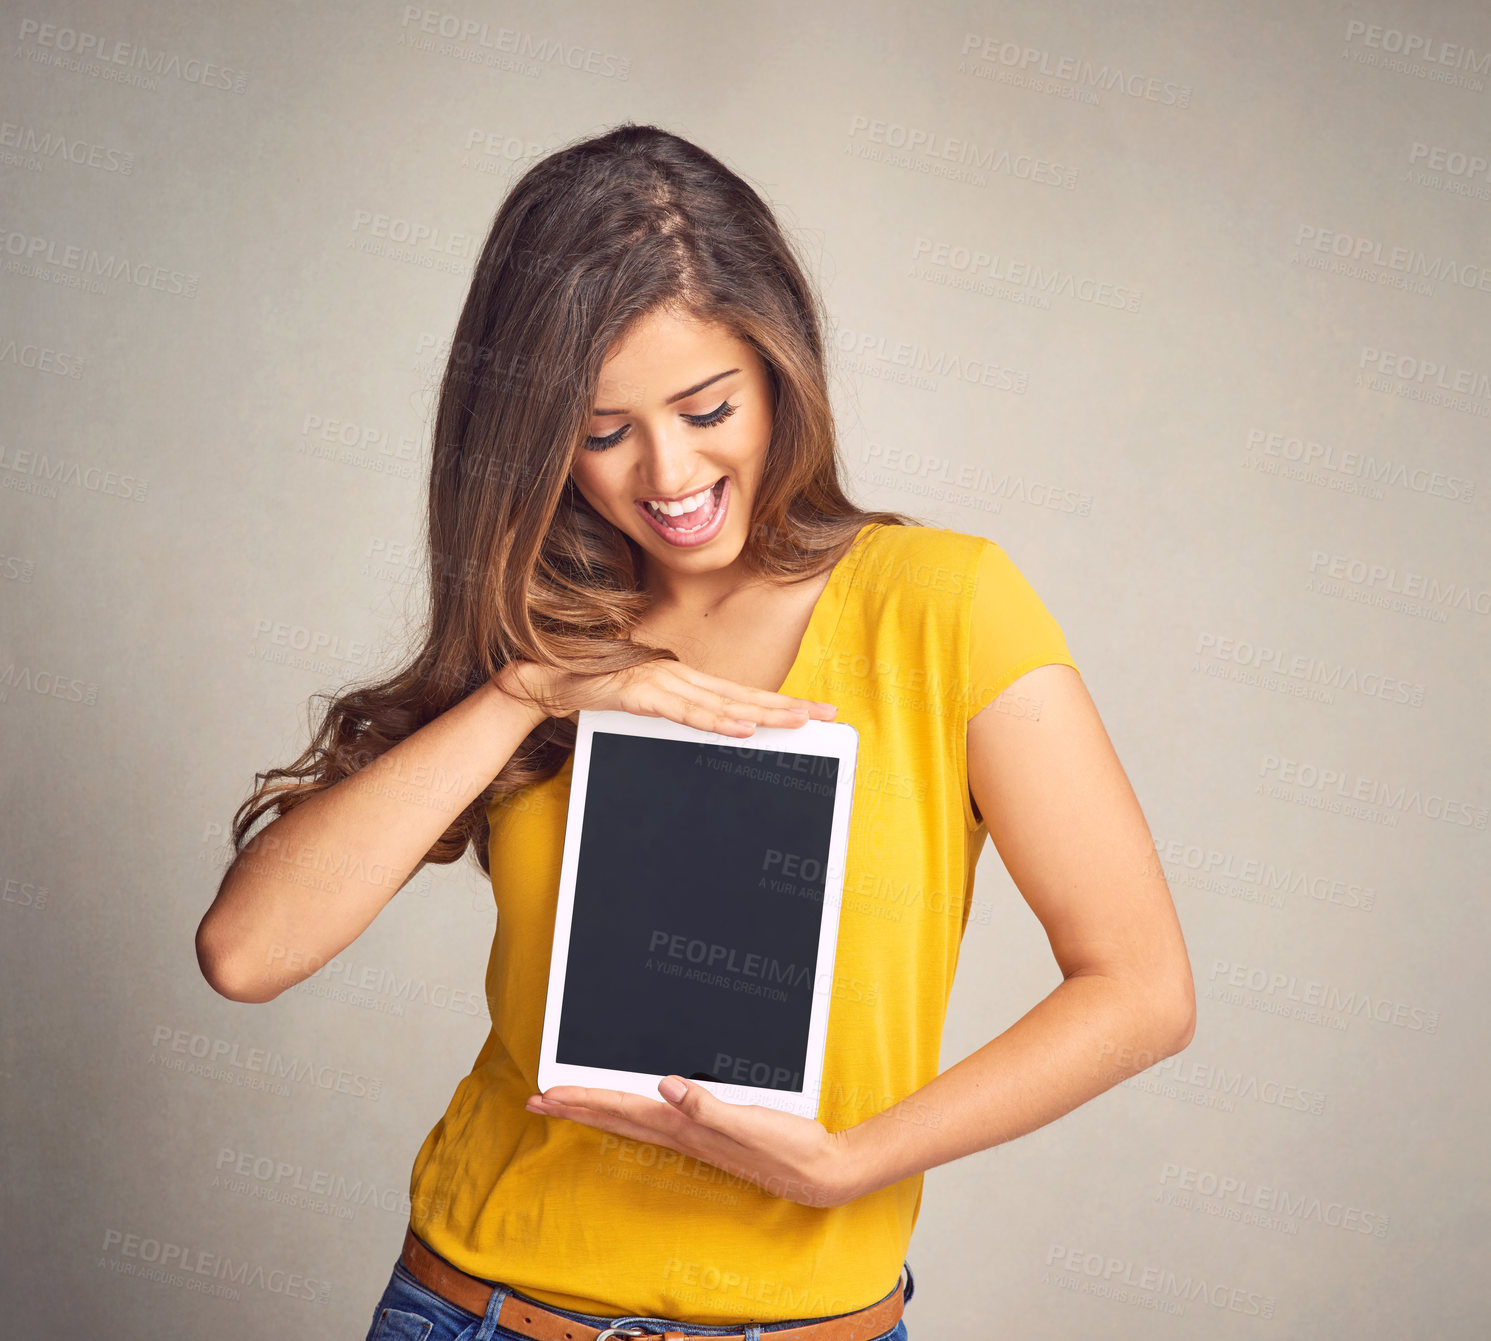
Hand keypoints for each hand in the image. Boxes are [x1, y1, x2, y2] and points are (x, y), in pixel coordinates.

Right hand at [501, 657, 836, 739]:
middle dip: (788, 706)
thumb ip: (670, 709)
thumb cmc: (590, 690)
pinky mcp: (641, 692)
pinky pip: (687, 711)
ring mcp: (661, 680)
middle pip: (744, 694)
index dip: (778, 701)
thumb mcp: (640, 702)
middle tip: (827, 714)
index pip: (740, 693)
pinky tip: (744, 727)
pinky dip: (717, 720)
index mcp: (681, 678)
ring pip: (724, 702)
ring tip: (798, 723)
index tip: (811, 710)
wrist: (545, 679)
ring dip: (764, 714)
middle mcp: (678, 674)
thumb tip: (700, 722)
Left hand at [524, 1075, 860, 1207]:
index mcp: (684, 1128)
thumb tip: (663, 1086)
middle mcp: (682, 1134)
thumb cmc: (786, 1148)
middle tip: (537, 1100)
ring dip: (597, 1109)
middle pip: (615, 1117)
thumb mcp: (748, 1122)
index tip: (547, 1094)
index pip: (621, 1109)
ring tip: (570, 1102)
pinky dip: (634, 1110)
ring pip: (631, 1120)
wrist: (818, 1172)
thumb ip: (705, 1106)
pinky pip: (656, 1121)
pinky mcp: (708, 1134)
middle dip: (575, 1107)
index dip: (583, 1099)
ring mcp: (694, 1137)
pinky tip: (634, 1105)